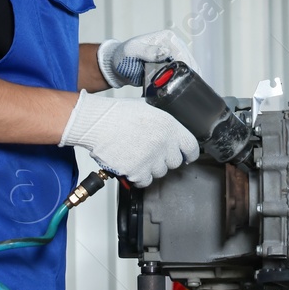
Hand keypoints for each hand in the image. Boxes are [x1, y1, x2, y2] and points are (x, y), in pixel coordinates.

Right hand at [58, 92, 199, 186]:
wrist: (96, 123)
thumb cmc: (116, 114)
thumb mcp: (147, 108)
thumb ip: (162, 120)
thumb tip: (168, 127)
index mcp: (169, 126)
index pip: (191, 147)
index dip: (190, 153)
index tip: (187, 156)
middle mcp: (163, 144)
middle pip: (174, 162)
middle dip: (165, 159)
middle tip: (153, 153)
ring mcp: (150, 160)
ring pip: (159, 173)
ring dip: (151, 168)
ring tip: (138, 156)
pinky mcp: (137, 172)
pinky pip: (144, 181)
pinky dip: (138, 177)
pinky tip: (132, 166)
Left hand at [97, 29, 196, 87]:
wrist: (115, 67)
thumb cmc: (122, 56)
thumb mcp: (133, 51)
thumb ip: (148, 51)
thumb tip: (166, 52)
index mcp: (166, 38)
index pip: (182, 52)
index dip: (187, 65)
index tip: (187, 77)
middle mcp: (171, 47)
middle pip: (187, 62)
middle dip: (187, 74)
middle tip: (187, 88)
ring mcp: (170, 58)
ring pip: (185, 70)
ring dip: (184, 80)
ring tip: (185, 91)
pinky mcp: (167, 69)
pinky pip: (178, 76)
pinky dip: (179, 83)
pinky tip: (180, 90)